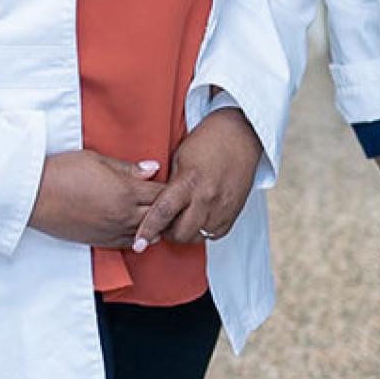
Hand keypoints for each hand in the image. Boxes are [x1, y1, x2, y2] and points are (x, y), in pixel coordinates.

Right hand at [28, 151, 165, 247]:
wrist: (35, 195)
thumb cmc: (62, 172)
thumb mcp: (97, 159)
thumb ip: (128, 167)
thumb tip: (153, 168)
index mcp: (125, 191)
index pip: (160, 193)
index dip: (169, 187)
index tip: (171, 182)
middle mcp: (123, 215)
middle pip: (159, 216)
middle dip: (167, 207)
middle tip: (170, 199)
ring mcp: (113, 231)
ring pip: (148, 233)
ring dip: (155, 224)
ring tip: (157, 214)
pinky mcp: (101, 241)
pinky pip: (130, 244)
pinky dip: (139, 236)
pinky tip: (140, 229)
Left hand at [133, 108, 261, 249]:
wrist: (241, 135)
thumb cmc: (207, 141)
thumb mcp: (180, 158)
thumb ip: (169, 184)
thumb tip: (155, 205)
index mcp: (189, 181)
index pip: (163, 212)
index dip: (148, 230)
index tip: (138, 244)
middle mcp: (207, 198)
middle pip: (180, 233)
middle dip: (167, 233)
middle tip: (162, 224)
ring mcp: (222, 208)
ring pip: (197, 237)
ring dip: (185, 233)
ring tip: (180, 219)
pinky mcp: (233, 213)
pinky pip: (213, 235)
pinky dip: (202, 231)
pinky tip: (198, 218)